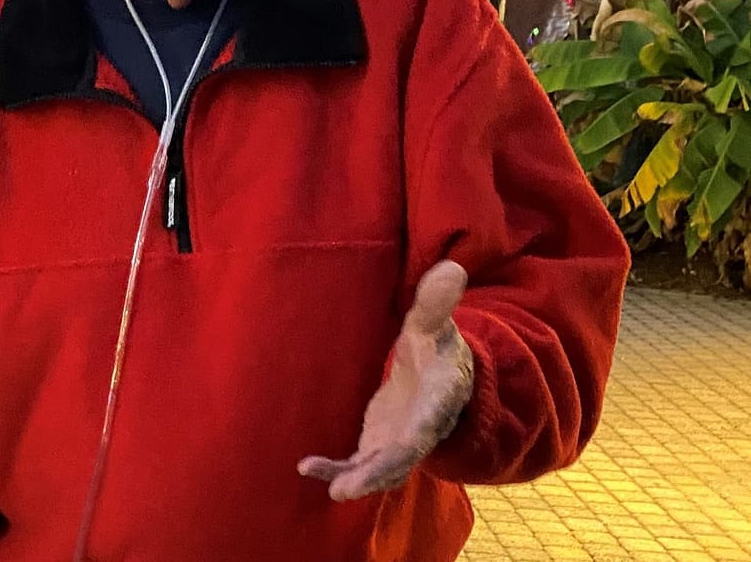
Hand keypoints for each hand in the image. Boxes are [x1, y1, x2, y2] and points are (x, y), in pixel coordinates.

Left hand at [297, 260, 474, 500]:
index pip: (430, 420)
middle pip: (402, 458)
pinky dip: (337, 469)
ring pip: (380, 469)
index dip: (416, 437)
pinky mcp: (379, 444)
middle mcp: (422, 428)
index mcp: (439, 397)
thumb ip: (436, 303)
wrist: (439, 373)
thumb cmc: (435, 344)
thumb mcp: (435, 323)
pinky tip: (308, 468)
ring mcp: (400, 441)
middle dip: (377, 474)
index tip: (402, 450)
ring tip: (329, 486)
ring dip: (356, 480)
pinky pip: (359, 463)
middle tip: (345, 489)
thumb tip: (450, 269)